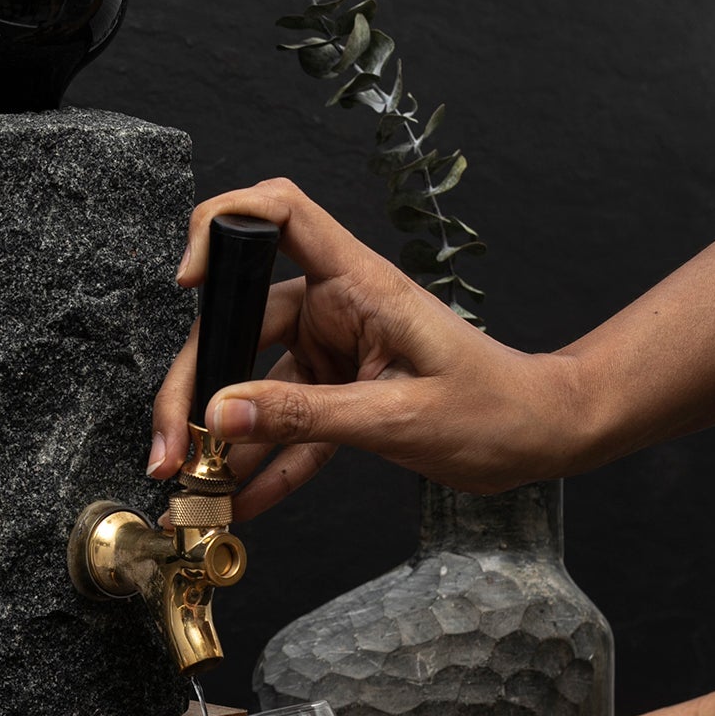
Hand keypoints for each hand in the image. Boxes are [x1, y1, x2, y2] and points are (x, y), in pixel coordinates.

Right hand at [145, 179, 580, 519]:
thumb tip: (222, 413)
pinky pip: (286, 425)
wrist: (542, 436)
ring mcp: (332, 351)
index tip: (186, 282)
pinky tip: (240, 502)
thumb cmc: (495, 409)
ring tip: (192, 491)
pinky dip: (263, 464)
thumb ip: (306, 417)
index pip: (280, 213)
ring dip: (222, 439)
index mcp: (358, 283)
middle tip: (172, 451)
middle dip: (196, 388)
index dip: (222, 227)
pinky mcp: (337, 393)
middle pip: (240, 324)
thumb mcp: (397, 416)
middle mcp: (336, 308)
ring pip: (252, 383)